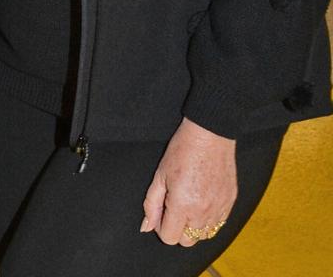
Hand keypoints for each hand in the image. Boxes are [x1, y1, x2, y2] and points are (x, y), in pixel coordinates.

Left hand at [140, 117, 236, 246]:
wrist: (210, 135)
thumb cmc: (183, 150)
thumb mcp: (160, 175)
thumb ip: (151, 204)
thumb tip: (147, 226)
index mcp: (182, 205)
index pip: (169, 238)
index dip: (161, 226)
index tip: (162, 211)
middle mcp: (202, 212)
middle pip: (187, 241)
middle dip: (177, 228)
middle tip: (174, 205)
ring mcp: (219, 210)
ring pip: (203, 235)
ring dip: (194, 225)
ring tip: (189, 201)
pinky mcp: (230, 204)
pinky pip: (218, 224)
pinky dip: (209, 218)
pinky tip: (203, 199)